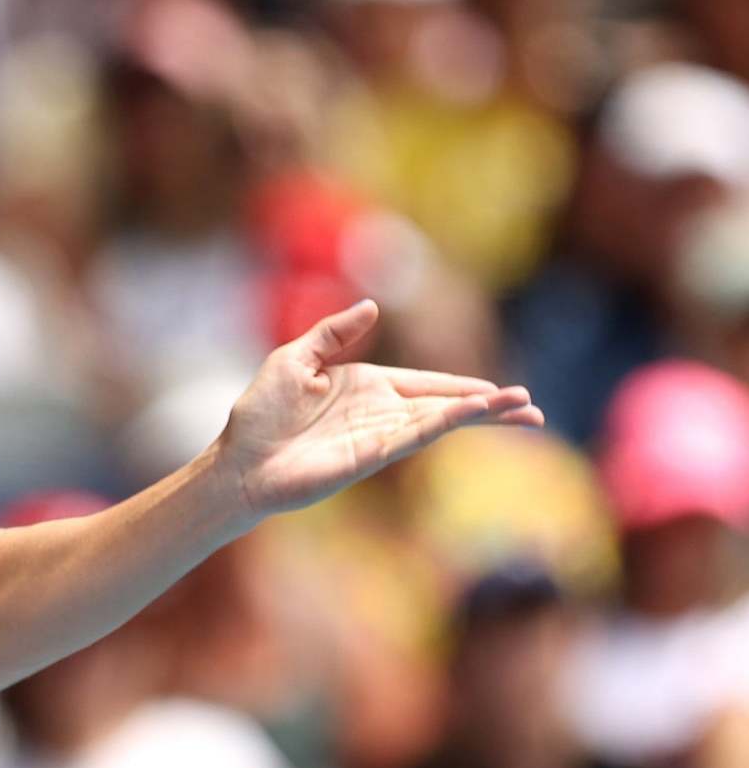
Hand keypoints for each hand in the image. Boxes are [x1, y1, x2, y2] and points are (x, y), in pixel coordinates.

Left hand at [220, 300, 543, 519]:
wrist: (238, 462)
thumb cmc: (258, 415)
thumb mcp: (295, 358)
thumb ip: (333, 332)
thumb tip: (372, 305)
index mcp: (367, 387)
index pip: (428, 384)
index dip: (463, 387)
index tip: (499, 391)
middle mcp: (380, 413)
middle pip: (447, 406)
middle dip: (489, 406)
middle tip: (531, 407)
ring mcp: (378, 436)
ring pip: (441, 421)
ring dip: (481, 414)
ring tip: (523, 410)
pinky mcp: (370, 455)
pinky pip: (415, 434)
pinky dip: (446, 422)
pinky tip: (475, 412)